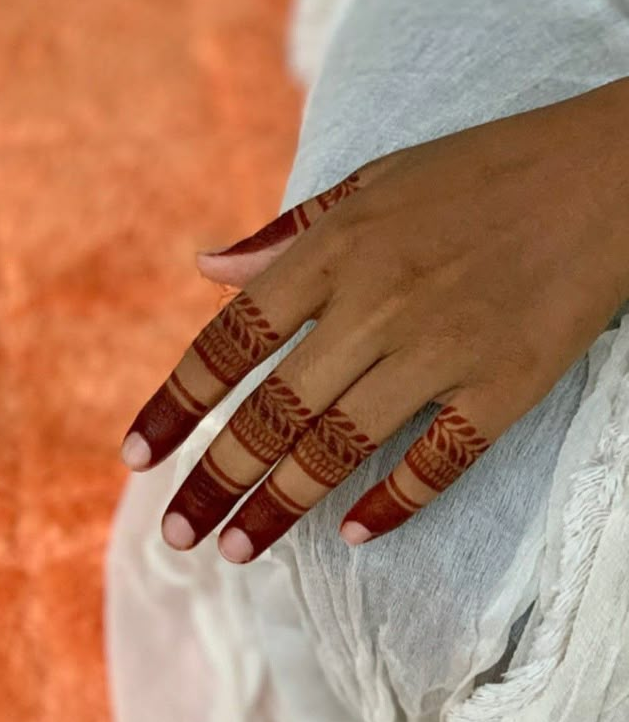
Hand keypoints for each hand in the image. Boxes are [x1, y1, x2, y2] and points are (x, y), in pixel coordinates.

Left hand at [122, 78, 628, 563]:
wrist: (609, 172)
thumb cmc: (483, 173)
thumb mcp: (373, 180)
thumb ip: (286, 233)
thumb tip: (206, 267)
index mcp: (337, 249)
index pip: (231, 341)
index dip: (177, 404)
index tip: (138, 457)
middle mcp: (378, 303)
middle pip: (273, 411)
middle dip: (215, 480)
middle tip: (178, 534)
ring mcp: (442, 348)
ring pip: (338, 446)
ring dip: (279, 506)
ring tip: (237, 549)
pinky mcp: (504, 384)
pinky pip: (436, 461)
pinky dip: (392, 502)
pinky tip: (354, 533)